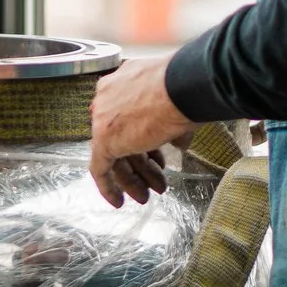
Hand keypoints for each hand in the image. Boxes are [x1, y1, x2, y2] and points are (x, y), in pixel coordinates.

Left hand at [89, 56, 193, 207]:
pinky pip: (100, 167)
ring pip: (114, 154)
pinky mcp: (103, 138)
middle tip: (156, 183)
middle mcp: (109, 98)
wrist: (183, 85)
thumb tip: (179, 144)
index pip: (130, 120)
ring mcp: (103, 117)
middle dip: (141, 164)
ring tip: (147, 196)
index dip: (147, 144)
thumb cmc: (186, 90)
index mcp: (125, 85)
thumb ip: (172, 128)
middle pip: (122, 138)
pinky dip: (108, 186)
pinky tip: (118, 201)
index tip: (159, 159)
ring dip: (132, 178)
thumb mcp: (178, 106)